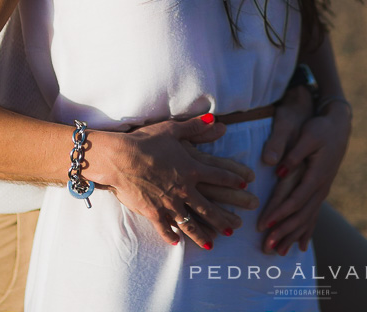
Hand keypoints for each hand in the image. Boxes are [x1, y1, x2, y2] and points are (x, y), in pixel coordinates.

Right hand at [89, 116, 255, 248]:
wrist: (120, 158)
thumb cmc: (146, 141)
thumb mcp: (172, 129)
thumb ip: (196, 127)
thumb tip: (217, 121)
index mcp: (192, 169)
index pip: (220, 176)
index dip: (234, 180)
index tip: (246, 185)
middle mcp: (185, 189)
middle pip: (208, 208)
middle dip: (223, 218)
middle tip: (235, 227)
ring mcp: (169, 203)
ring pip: (190, 223)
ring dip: (202, 235)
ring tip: (212, 244)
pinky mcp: (153, 212)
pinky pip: (165, 228)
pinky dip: (171, 236)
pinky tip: (176, 242)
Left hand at [258, 100, 351, 254]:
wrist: (339, 125)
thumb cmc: (320, 128)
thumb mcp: (308, 135)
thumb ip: (293, 154)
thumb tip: (279, 170)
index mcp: (316, 175)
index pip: (295, 199)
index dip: (279, 213)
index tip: (263, 225)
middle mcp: (321, 187)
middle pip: (301, 215)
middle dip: (283, 232)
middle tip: (265, 248)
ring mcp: (322, 190)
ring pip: (307, 219)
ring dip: (292, 236)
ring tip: (278, 253)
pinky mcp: (321, 190)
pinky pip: (313, 215)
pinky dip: (306, 231)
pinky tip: (301, 246)